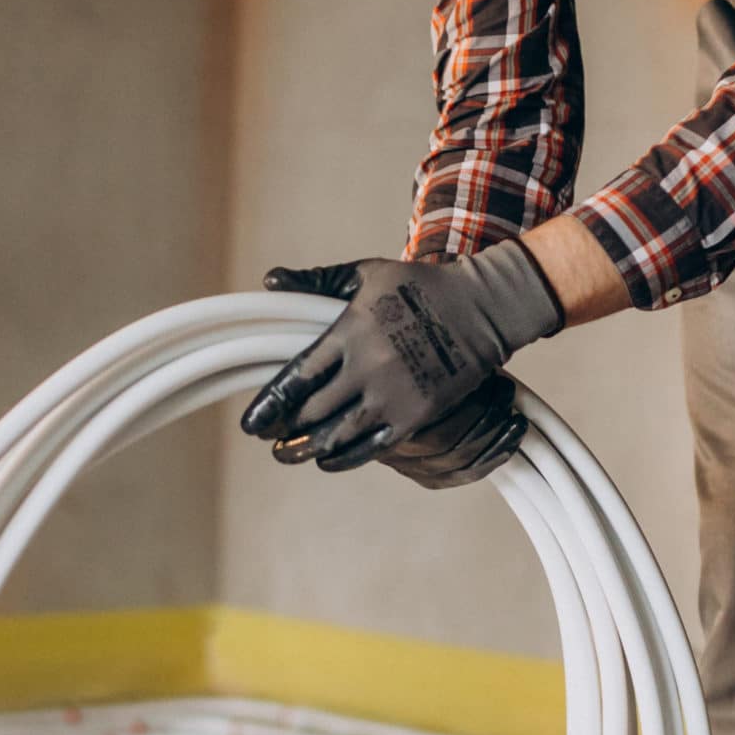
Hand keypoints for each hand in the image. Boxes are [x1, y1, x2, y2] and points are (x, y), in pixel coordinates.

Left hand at [241, 246, 562, 473]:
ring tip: (287, 455)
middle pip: (313, 410)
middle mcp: (368, 366)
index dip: (270, 404)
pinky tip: (328, 460)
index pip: (297, 376)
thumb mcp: (366, 273)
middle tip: (267, 438)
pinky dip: (346, 457)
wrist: (481, 308)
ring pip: (339, 434)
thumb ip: (316, 281)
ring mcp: (394, 394)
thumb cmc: (420, 286)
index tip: (252, 422)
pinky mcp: (418, 414)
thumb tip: (270, 282)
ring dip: (307, 449)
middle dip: (284, 430)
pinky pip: (374, 445)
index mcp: (350, 331)